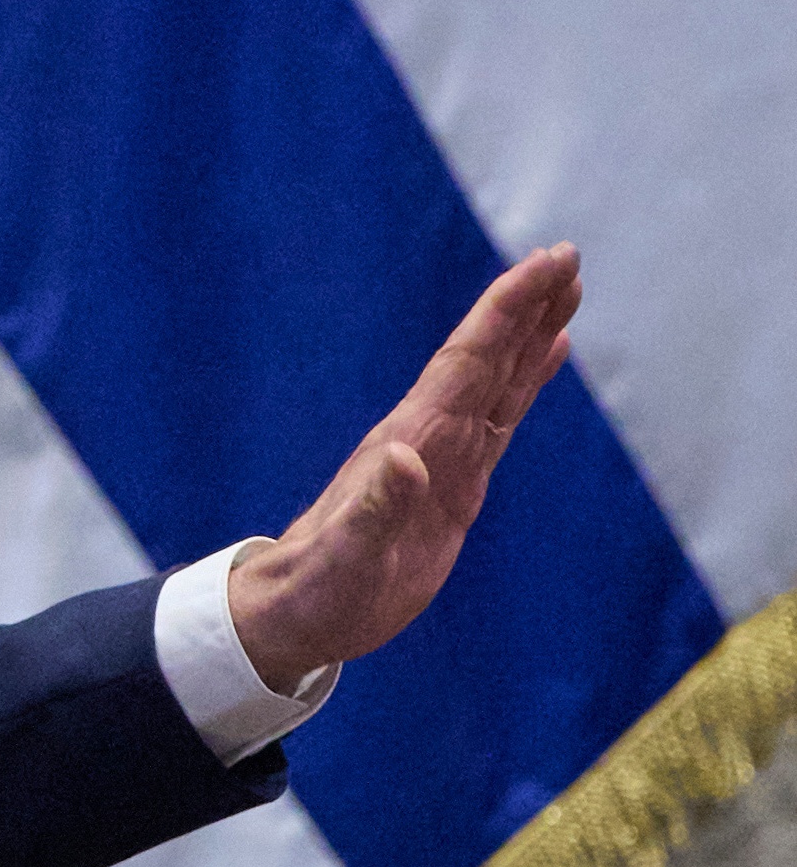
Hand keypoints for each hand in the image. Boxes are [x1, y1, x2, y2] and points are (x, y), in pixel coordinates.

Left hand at [228, 243, 581, 691]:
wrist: (298, 609)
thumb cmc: (319, 588)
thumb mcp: (347, 560)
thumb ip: (375, 512)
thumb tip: (405, 459)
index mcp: (411, 441)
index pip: (468, 363)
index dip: (508, 314)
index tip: (546, 267)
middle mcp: (428, 435)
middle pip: (487, 358)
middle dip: (527, 309)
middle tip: (568, 257)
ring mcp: (442, 455)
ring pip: (497, 381)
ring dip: (532, 336)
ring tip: (568, 292)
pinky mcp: (455, 482)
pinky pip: (499, 419)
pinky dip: (526, 383)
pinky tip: (546, 357)